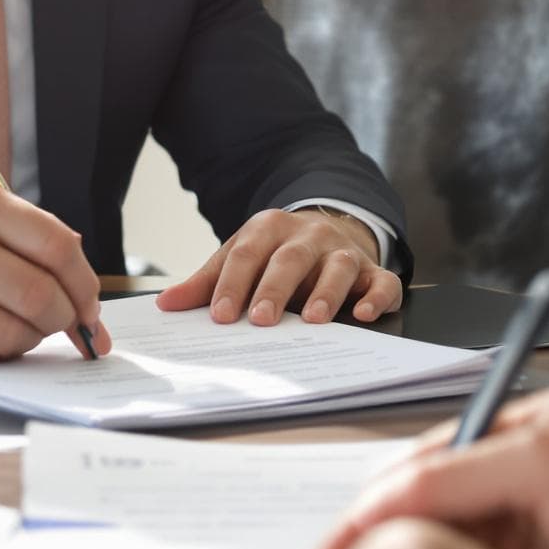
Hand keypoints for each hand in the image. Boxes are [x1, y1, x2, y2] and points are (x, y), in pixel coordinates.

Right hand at [0, 182, 107, 362]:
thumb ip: (40, 245)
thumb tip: (90, 306)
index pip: (57, 247)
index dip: (86, 284)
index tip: (91, 306)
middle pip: (40, 296)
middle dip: (65, 318)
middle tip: (64, 323)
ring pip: (16, 334)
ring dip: (32, 338)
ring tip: (21, 325)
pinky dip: (0, 353)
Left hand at [154, 208, 401, 325]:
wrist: (328, 229)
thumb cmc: (275, 254)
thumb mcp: (241, 258)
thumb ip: (207, 282)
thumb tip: (166, 305)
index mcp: (269, 229)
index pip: (247, 254)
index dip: (232, 284)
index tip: (220, 316)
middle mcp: (308, 236)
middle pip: (291, 259)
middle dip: (275, 289)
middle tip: (262, 319)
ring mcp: (343, 251)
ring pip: (339, 266)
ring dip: (327, 292)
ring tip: (313, 320)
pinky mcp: (373, 270)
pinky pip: (383, 281)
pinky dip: (376, 297)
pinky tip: (363, 315)